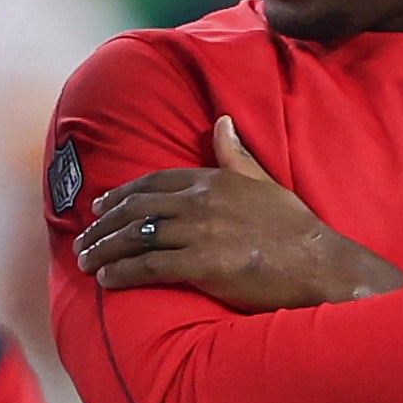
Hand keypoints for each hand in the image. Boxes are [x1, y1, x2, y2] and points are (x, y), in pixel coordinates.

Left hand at [74, 116, 402, 310]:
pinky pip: (149, 266)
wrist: (319, 264)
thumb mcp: (266, 183)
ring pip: (136, 236)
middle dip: (104, 224)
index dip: (123, 193)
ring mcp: (199, 233)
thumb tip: (221, 122)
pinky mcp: (201, 265)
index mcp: (214, 179)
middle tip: (83, 238)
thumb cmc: (296, 230)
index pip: (155, 182)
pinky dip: (123, 272)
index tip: (102, 205)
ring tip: (86, 261)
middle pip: (137, 208)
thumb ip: (236, 156)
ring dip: (104, 249)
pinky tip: (107, 279)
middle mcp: (201, 202)